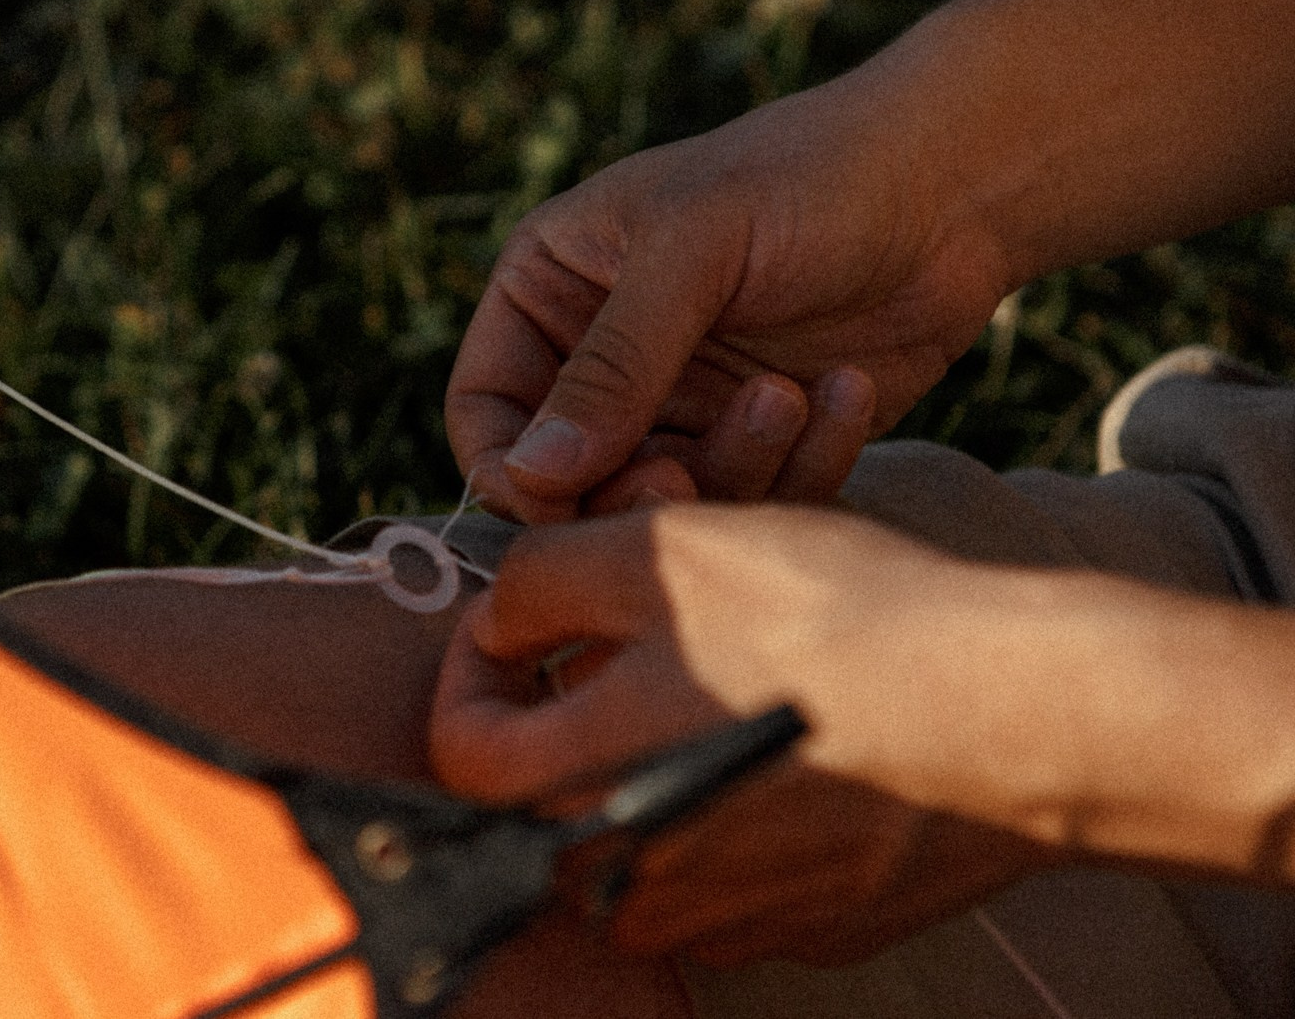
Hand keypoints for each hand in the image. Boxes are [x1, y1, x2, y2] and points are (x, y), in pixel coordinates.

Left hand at [427, 505, 1090, 962]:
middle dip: (577, 712)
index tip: (521, 625)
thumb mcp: (655, 550)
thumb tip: (501, 623)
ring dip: (662, 756)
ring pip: (650, 834)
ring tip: (726, 674)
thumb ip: (538, 583)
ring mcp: (738, 921)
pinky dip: (750, 802)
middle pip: (557, 800)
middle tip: (632, 642)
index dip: (472, 672)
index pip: (461, 753)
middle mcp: (642, 886)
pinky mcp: (821, 928)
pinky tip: (805, 731)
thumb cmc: (827, 622)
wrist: (1017, 713)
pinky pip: (744, 866)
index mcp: (578, 801)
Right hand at [447, 84, 1012, 521]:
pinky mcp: (757, 440)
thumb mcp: (694, 252)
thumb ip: (610, 366)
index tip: (560, 500)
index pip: (484, 410)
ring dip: (725, 472)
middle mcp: (600, 356)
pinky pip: (746, 501)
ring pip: (659, 503)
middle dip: (621, 492)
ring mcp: (679, 403)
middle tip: (683, 477)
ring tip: (786, 399)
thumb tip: (531, 476)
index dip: (510, 469)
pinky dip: (795, 467)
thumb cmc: (809, 180)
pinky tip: (844, 393)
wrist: (956, 187)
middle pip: (563, 481)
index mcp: (550, 289)